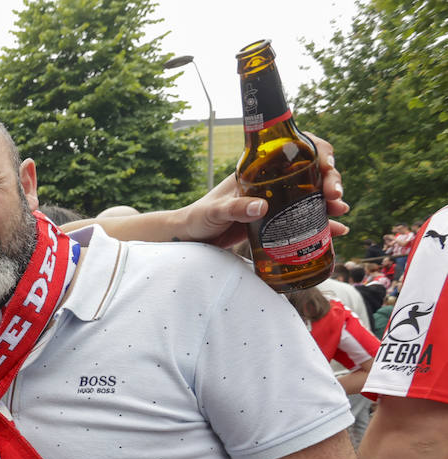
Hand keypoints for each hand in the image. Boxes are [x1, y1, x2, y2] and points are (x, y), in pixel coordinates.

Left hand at [174, 133, 347, 249]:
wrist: (191, 238)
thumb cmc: (198, 218)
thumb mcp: (215, 211)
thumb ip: (235, 209)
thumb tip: (262, 207)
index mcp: (260, 168)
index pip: (297, 147)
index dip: (318, 152)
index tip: (327, 167)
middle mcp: (273, 180)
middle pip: (312, 171)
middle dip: (330, 180)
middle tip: (335, 196)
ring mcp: (278, 200)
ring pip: (314, 194)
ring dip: (331, 202)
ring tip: (340, 212)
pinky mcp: (278, 220)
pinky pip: (306, 218)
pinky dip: (323, 222)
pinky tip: (337, 231)